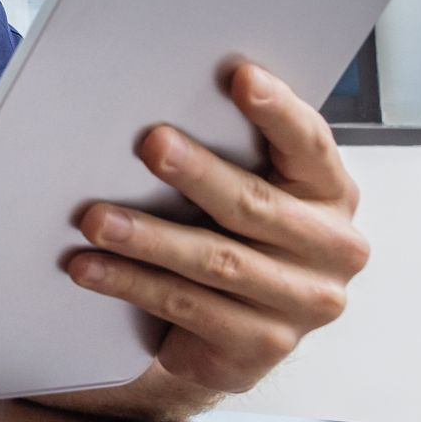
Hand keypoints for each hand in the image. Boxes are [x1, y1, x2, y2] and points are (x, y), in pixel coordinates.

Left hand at [69, 62, 368, 401]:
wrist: (230, 332)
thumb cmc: (235, 237)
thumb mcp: (246, 189)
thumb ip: (231, 150)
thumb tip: (160, 101)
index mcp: (332, 194)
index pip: (309, 144)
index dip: (277, 110)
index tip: (239, 75)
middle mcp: (332, 250)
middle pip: (255, 204)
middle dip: (198, 172)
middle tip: (150, 143)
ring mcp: (302, 304)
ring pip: (216, 261)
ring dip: (147, 237)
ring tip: (94, 218)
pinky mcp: (262, 346)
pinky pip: (188, 307)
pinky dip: (131, 284)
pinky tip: (88, 267)